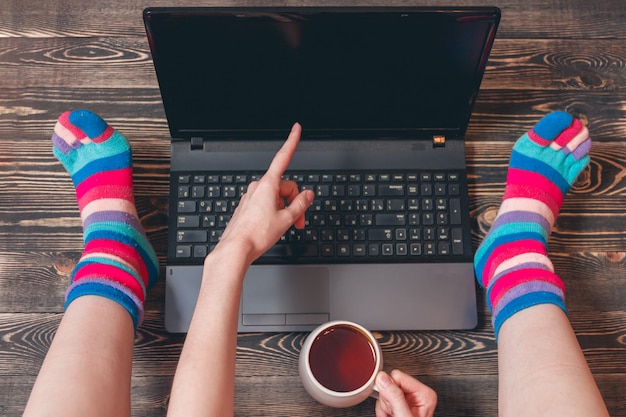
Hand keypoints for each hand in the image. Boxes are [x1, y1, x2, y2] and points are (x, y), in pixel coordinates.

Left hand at [217, 122, 314, 263]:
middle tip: (299, 221)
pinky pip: (267, 205)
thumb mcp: (287, 219)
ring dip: (286, 210)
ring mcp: (251, 197)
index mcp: (268, 185)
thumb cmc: (257, 234)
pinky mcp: (247, 208)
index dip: (291, 141)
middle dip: (295, 202)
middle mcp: (257, 188)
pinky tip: (274, 227)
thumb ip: (300, 204)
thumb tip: (308, 195)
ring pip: (276, 198)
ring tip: (287, 227)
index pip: (283, 157)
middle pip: (285, 187)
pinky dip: (275, 214)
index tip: (296, 129)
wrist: (236, 249)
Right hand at [375, 370, 436, 416]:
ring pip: (385, 394)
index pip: (397, 376)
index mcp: (424, 394)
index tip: (393, 404)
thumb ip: (395, 397)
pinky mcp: (399, 405)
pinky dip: (383, 412)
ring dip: (384, 408)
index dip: (391, 389)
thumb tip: (384, 378)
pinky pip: (383, 401)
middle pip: (390, 385)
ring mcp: (407, 400)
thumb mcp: (403, 416)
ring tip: (392, 416)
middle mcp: (417, 395)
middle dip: (387, 401)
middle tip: (392, 413)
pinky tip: (390, 416)